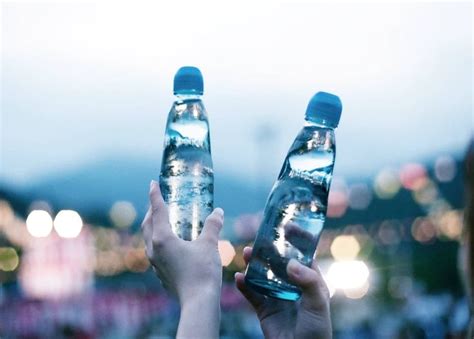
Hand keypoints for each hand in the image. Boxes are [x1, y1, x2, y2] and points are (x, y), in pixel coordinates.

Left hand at [142, 180, 223, 337]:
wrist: (199, 301)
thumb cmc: (203, 271)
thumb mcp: (209, 244)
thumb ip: (212, 225)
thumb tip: (217, 212)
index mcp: (162, 238)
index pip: (157, 210)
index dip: (155, 195)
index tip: (152, 183)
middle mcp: (154, 249)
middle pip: (148, 224)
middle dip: (152, 210)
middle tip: (160, 201)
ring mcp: (156, 263)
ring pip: (149, 238)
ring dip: (154, 226)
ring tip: (166, 220)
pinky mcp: (161, 272)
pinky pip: (155, 251)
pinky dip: (160, 240)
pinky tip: (173, 243)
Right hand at [235, 247, 331, 338]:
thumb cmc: (317, 330)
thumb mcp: (319, 302)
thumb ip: (308, 281)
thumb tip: (290, 263)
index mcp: (310, 280)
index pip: (303, 254)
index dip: (296, 239)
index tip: (286, 225)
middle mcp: (292, 284)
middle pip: (278, 261)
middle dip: (269, 249)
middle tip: (259, 238)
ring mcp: (277, 296)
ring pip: (262, 274)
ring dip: (254, 263)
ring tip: (247, 253)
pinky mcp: (264, 308)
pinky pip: (251, 293)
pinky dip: (244, 285)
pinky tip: (238, 278)